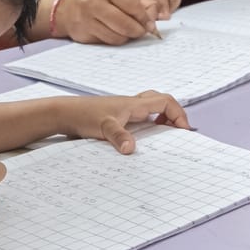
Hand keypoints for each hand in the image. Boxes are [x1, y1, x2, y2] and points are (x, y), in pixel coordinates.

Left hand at [55, 91, 191, 153]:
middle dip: (174, 113)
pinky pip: (141, 113)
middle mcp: (133, 104)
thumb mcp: (104, 128)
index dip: (179, 114)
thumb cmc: (85, 116)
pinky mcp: (118, 115)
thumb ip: (119, 137)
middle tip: (176, 131)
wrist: (66, 113)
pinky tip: (142, 136)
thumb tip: (131, 149)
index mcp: (135, 104)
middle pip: (162, 100)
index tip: (183, 131)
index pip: (166, 102)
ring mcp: (125, 108)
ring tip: (163, 133)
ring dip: (162, 116)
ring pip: (152, 105)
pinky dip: (149, 121)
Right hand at [57, 0, 160, 44]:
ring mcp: (87, 18)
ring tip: (130, 32)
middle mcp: (93, 1)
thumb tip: (158, 14)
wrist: (68, 10)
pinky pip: (109, 41)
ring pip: (118, 35)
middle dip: (138, 30)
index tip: (151, 23)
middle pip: (125, 22)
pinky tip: (118, 34)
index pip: (132, 4)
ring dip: (128, 36)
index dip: (145, 16)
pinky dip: (118, 40)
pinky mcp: (84, 32)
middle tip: (143, 31)